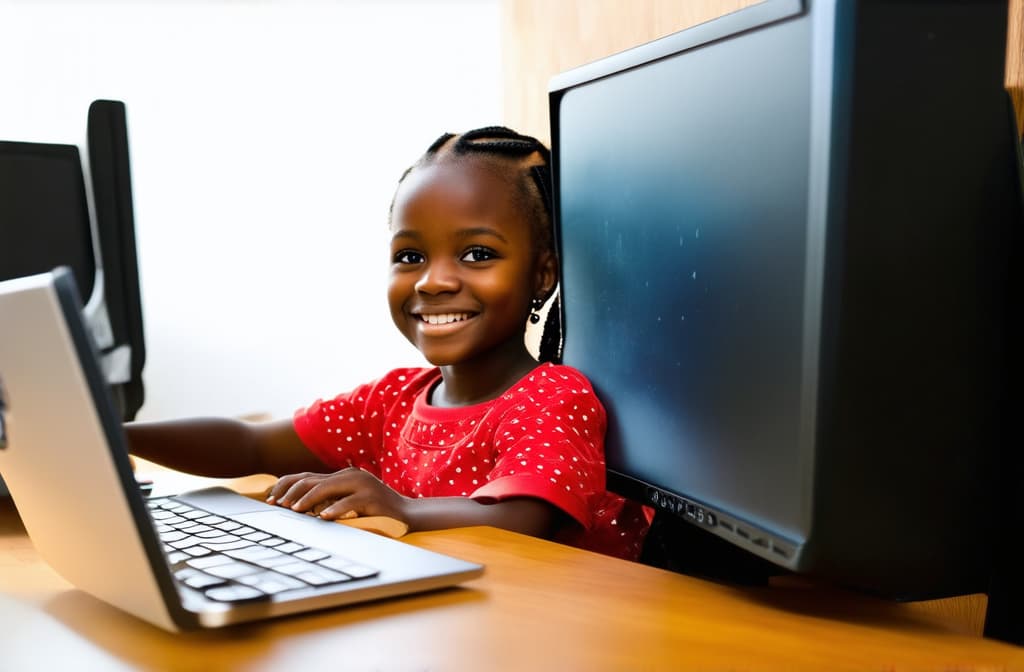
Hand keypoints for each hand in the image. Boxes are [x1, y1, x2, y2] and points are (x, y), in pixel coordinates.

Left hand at [266, 468, 410, 523]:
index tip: (269, 499)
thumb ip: (327, 500)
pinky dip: (334, 510)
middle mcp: (350, 476)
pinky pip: (349, 502)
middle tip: (276, 505)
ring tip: (294, 510)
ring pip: (327, 488)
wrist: (406, 514)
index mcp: (341, 476)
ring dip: (308, 499)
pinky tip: (322, 518)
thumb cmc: (374, 511)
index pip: (306, 476)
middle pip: (312, 480)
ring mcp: (362, 484)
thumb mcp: (347, 502)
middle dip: (291, 493)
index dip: (286, 486)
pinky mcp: (372, 497)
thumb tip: (296, 508)